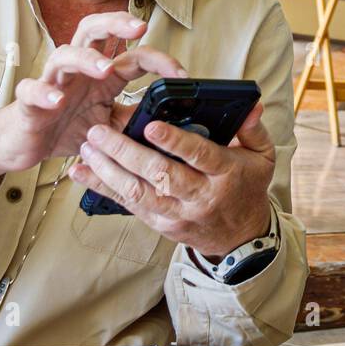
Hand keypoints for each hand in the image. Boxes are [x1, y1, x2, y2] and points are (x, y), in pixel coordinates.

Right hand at [0, 12, 187, 194]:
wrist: (23, 145)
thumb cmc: (67, 127)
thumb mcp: (111, 125)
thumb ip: (135, 118)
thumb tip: (170, 121)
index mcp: (102, 75)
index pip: (132, 55)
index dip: (159, 59)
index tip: (181, 74)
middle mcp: (78, 71)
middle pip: (92, 30)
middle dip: (116, 23)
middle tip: (139, 28)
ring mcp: (52, 83)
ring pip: (64, 54)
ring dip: (87, 58)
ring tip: (106, 69)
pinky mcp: (28, 102)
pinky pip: (32, 89)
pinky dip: (44, 92)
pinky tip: (57, 100)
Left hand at [67, 99, 275, 259]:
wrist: (240, 238)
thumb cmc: (247, 187)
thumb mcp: (262, 157)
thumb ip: (252, 129)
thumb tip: (250, 106)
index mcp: (226, 174)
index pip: (199, 156)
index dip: (175, 142)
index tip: (150, 126)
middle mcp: (200, 196)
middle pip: (160, 174)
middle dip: (126, 153)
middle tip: (100, 132)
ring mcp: (178, 214)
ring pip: (139, 192)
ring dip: (108, 170)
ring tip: (87, 149)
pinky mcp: (161, 224)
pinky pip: (129, 205)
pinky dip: (103, 188)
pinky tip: (82, 173)